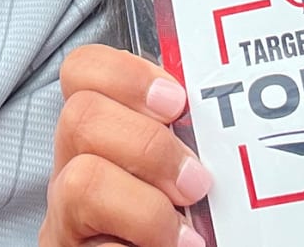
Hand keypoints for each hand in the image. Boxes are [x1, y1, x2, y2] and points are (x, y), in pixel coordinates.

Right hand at [40, 44, 209, 246]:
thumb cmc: (184, 227)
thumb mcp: (183, 174)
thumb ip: (191, 140)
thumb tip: (237, 109)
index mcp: (100, 139)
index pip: (82, 73)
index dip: (126, 74)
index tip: (177, 102)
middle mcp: (72, 174)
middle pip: (79, 118)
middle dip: (148, 145)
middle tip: (194, 183)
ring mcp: (66, 223)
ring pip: (79, 182)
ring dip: (145, 208)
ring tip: (182, 235)